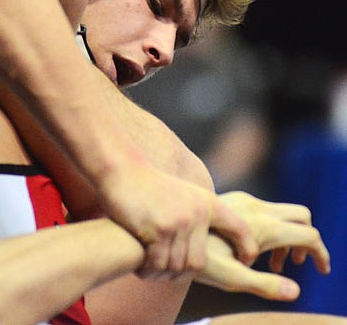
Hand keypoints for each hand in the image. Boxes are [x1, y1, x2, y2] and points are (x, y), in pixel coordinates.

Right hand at [97, 163, 257, 278]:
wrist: (121, 170)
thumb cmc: (147, 186)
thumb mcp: (181, 195)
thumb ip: (197, 217)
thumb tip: (207, 249)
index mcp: (207, 203)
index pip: (241, 229)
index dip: (247, 249)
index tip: (244, 263)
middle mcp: (198, 213)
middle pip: (198, 262)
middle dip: (180, 273)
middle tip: (164, 273)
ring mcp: (180, 222)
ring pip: (178, 266)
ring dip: (162, 274)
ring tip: (150, 271)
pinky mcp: (160, 229)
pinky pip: (158, 264)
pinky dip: (149, 270)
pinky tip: (141, 268)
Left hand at [196, 191, 330, 300]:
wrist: (168, 229)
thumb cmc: (197, 258)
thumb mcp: (231, 278)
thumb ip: (265, 285)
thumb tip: (296, 291)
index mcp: (262, 225)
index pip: (308, 235)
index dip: (321, 255)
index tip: (321, 271)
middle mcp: (256, 207)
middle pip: (300, 216)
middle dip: (306, 240)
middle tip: (296, 264)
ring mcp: (244, 200)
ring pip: (282, 213)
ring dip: (287, 237)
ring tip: (274, 265)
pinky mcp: (232, 199)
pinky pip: (264, 210)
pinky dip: (271, 228)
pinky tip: (252, 251)